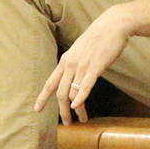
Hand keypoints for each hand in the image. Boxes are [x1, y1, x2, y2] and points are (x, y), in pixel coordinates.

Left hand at [34, 4, 134, 121]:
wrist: (113, 25)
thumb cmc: (98, 39)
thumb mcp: (80, 51)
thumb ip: (75, 65)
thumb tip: (74, 78)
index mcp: (65, 61)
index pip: (50, 83)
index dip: (42, 97)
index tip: (36, 110)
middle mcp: (70, 65)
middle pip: (60, 93)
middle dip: (62, 111)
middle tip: (67, 123)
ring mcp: (81, 66)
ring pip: (72, 93)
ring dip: (75, 110)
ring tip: (82, 119)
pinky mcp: (95, 67)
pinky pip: (84, 86)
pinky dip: (79, 98)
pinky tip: (77, 106)